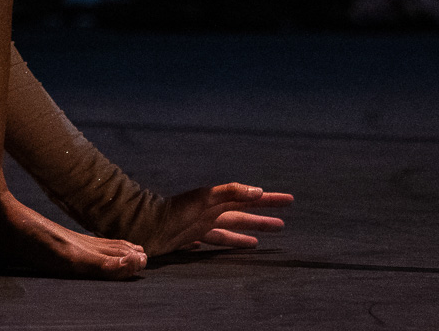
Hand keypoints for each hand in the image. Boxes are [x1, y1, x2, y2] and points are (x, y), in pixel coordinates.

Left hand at [143, 183, 292, 256]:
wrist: (148, 226)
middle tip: (282, 224)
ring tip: (259, 242)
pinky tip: (224, 247)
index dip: (269, 200)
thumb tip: (258, 190)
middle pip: (242, 217)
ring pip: (229, 231)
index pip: (249, 199)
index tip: (290, 200)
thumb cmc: (176, 211)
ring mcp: (201, 226)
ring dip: (245, 235)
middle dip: (261, 219)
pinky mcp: (191, 238)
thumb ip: (231, 192)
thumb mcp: (205, 197)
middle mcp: (211, 213)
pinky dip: (223, 243)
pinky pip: (212, 241)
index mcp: (218, 202)